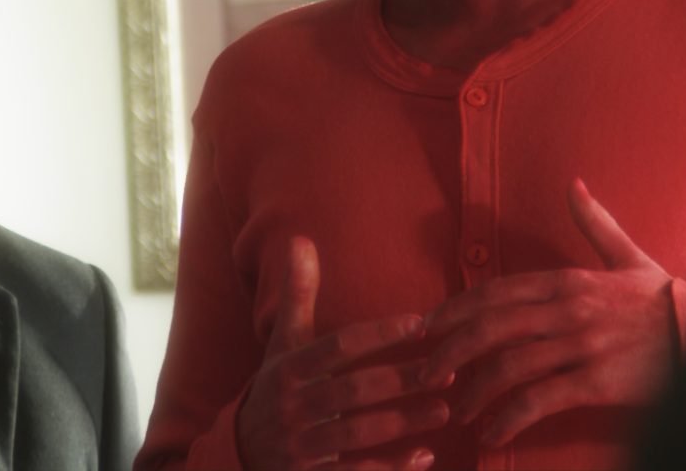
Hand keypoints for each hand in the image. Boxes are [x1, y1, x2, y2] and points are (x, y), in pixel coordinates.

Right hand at [237, 237, 450, 470]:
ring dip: (402, 423)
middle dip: (399, 381)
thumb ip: (298, 294)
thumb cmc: (278, 387)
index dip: (378, 335)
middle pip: (351, 391)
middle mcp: (291, 406)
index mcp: (288, 369)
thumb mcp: (283, 343)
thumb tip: (300, 238)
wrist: (241, 451)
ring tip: (443, 409)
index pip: (337, 347)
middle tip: (444, 372)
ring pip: (356, 434)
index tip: (420, 324)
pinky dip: (391, 467)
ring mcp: (298, 446)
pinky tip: (426, 456)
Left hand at [422, 179, 675, 447]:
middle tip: (425, 374)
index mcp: (567, 279)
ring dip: (473, 391)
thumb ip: (595, 223)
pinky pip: (538, 400)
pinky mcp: (596, 381)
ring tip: (457, 409)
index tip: (426, 329)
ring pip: (506, 365)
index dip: (453, 311)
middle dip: (448, 352)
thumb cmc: (668, 301)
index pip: (494, 292)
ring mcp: (580, 345)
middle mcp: (567, 309)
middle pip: (489, 328)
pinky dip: (507, 417)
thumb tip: (574, 185)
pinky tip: (492, 432)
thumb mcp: (628, 256)